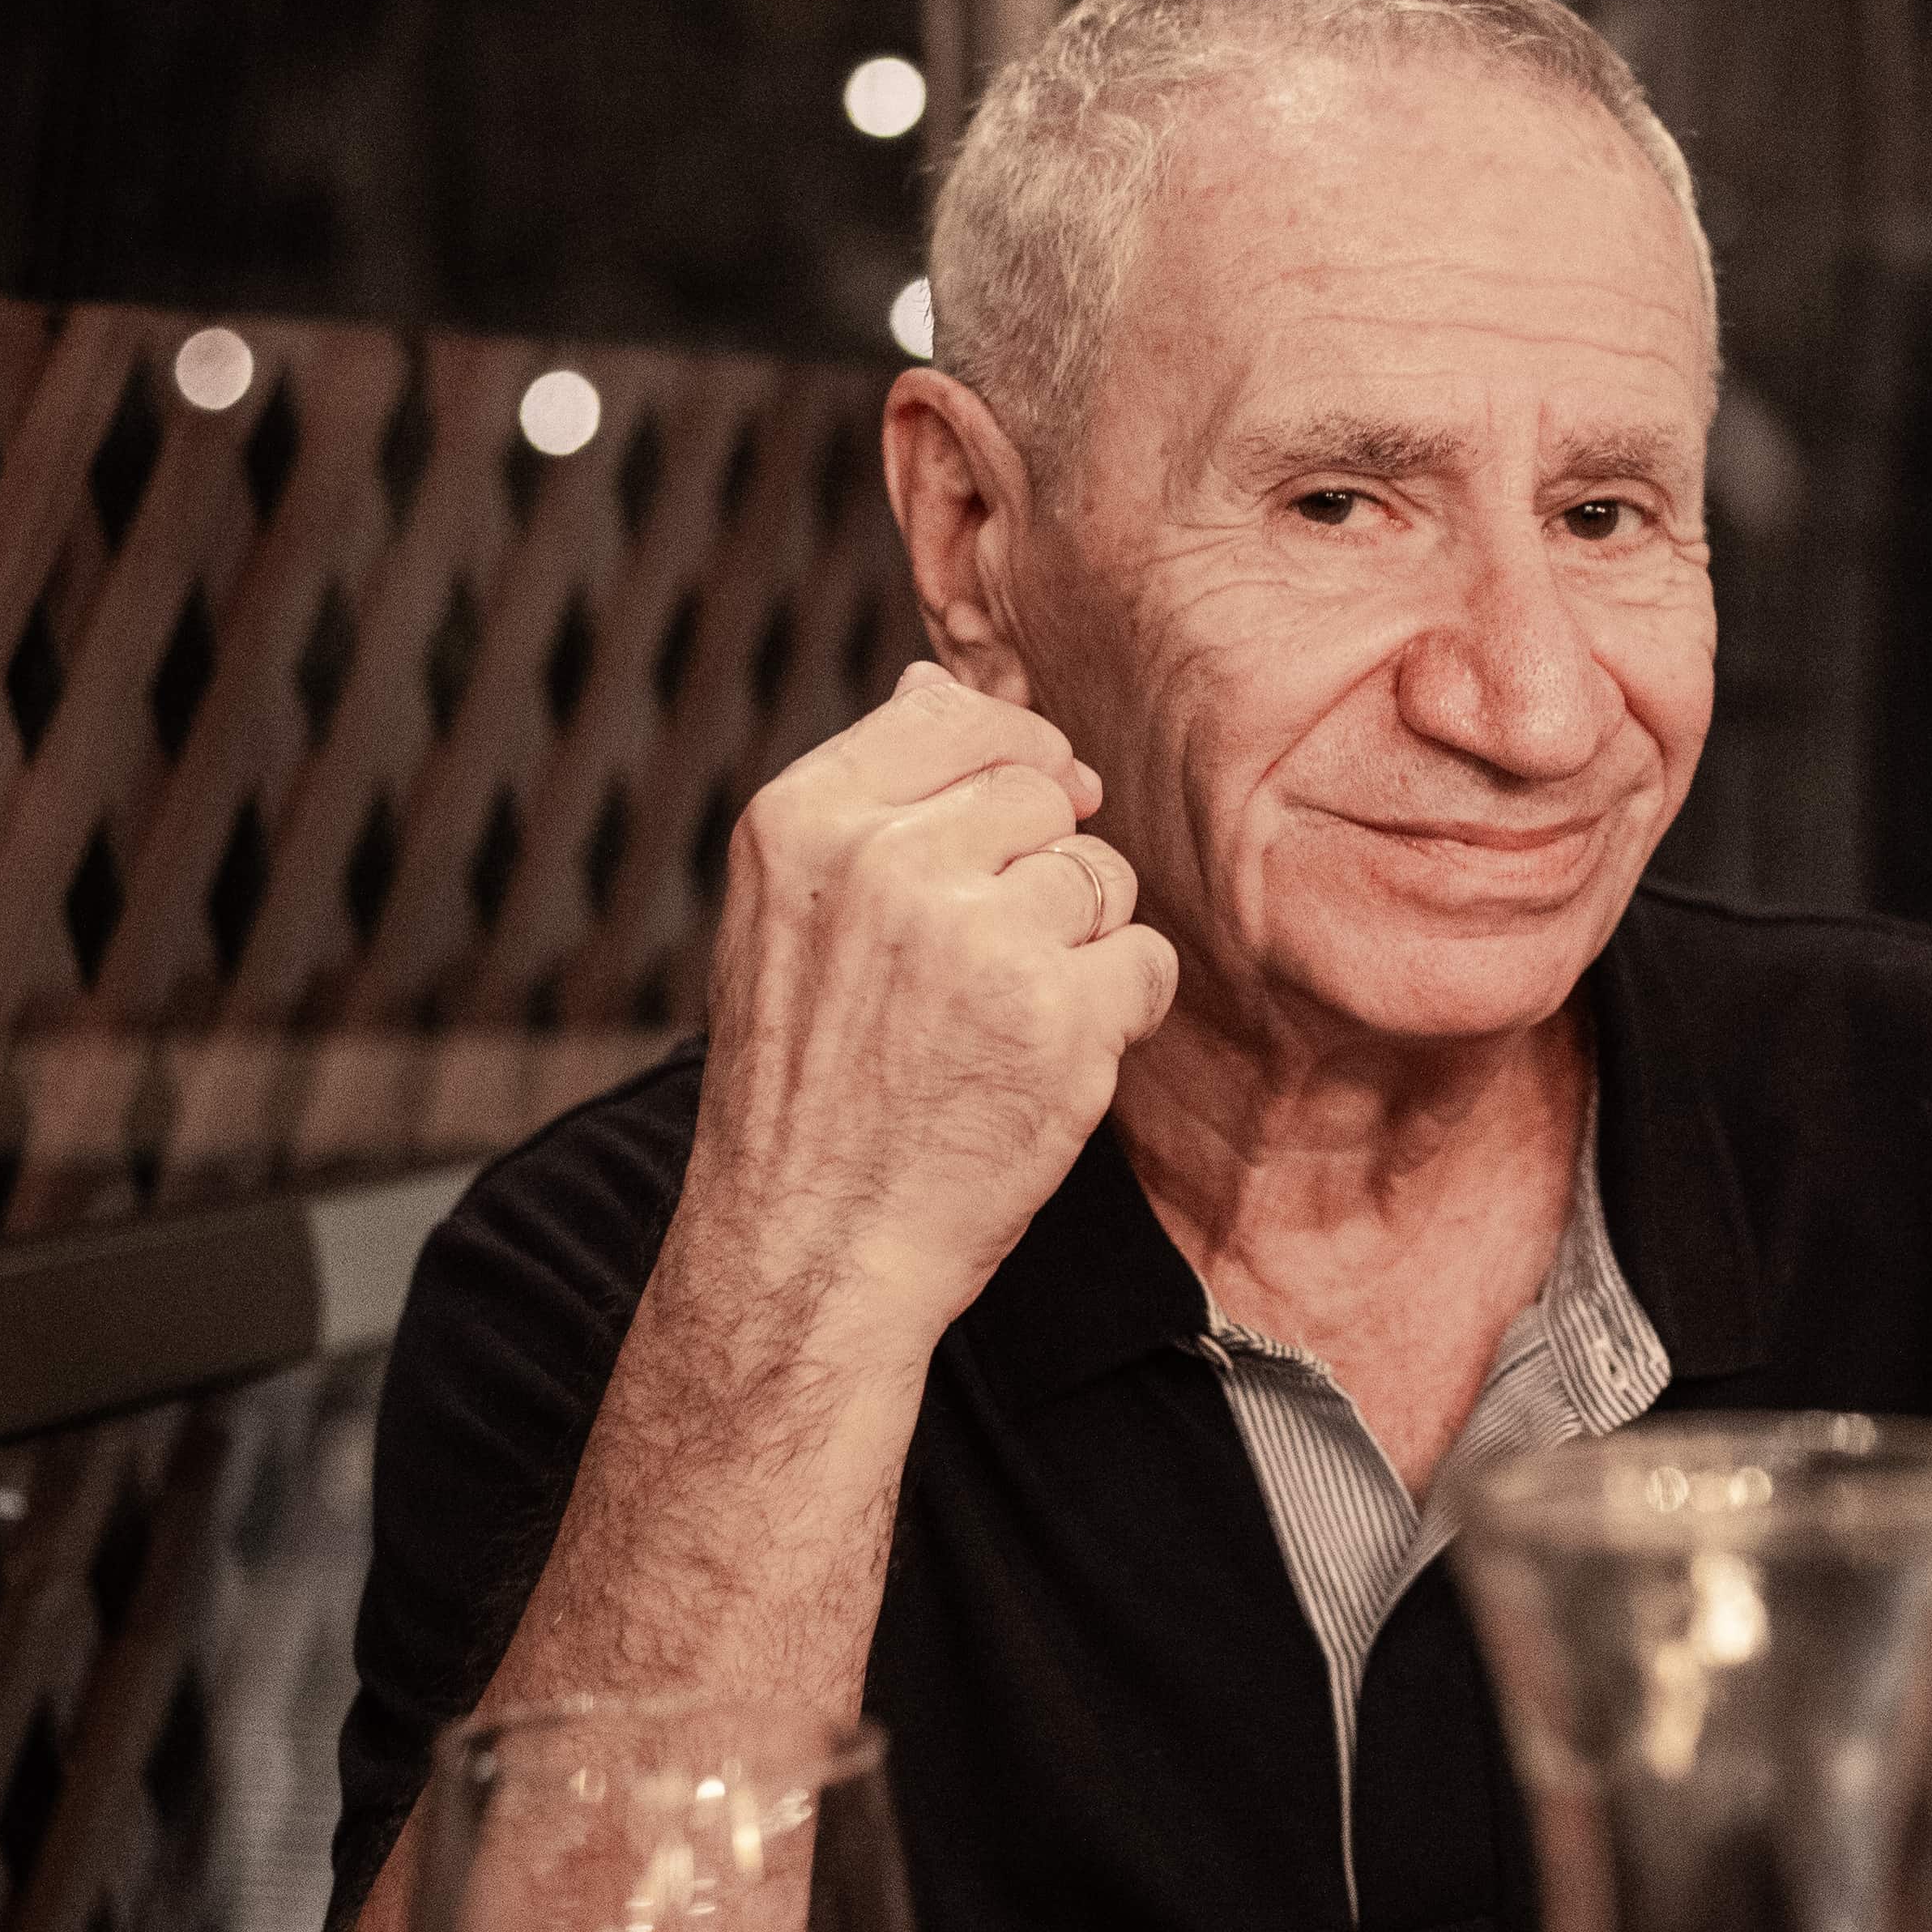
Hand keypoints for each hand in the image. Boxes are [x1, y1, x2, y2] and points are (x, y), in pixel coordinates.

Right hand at [676, 661, 1178, 1365]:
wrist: (809, 1246)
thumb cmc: (804, 1090)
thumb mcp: (788, 917)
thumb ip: (866, 800)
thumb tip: (935, 685)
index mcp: (803, 821)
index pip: (956, 719)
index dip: (1015, 756)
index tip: (1032, 805)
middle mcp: (884, 862)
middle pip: (1041, 795)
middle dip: (1041, 866)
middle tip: (987, 962)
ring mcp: (974, 936)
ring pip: (1100, 876)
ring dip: (1082, 945)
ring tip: (1003, 1021)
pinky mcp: (1057, 1014)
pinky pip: (1143, 960)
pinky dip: (1119, 1014)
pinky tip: (1046, 1064)